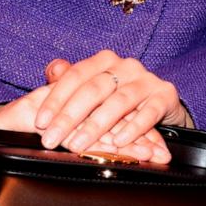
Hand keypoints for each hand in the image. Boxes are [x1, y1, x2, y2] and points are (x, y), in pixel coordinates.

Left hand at [32, 50, 187, 161]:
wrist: (160, 104)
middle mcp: (125, 66)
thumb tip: (52, 69)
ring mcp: (146, 79)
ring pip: (119, 102)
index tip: (40, 122)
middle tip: (51, 139)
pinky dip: (134, 128)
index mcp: (104, 61)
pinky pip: (149, 112)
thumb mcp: (92, 89)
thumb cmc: (119, 98)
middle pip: (94, 89)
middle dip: (69, 117)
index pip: (75, 76)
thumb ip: (70, 80)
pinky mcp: (165, 95)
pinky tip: (119, 142)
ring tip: (79, 144)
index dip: (56, 99)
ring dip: (96, 125)